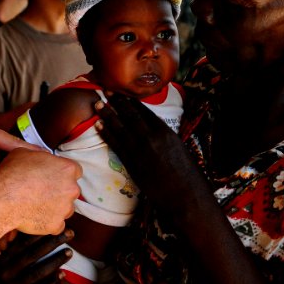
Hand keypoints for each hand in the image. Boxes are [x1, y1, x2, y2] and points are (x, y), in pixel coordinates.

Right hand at [0, 148, 80, 235]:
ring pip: (65, 208)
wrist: (2, 199)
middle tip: (42, 192)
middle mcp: (71, 188)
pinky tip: (35, 216)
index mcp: (67, 168)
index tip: (54, 177)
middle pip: (71, 190)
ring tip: (36, 205)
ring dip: (55, 207)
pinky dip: (48, 222)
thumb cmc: (12, 175)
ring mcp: (65, 208)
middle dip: (59, 191)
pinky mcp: (57, 225)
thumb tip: (41, 157)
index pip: (75, 171)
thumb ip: (40, 156)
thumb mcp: (24, 153)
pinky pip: (57, 225)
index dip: (63, 174)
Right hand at [0, 231, 73, 283]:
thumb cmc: (7, 272)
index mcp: (1, 259)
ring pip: (37, 274)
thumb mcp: (5, 257)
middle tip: (70, 233)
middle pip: (32, 256)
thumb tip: (35, 221)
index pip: (23, 244)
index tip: (58, 224)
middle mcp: (4, 274)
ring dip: (55, 261)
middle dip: (53, 243)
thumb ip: (15, 243)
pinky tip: (63, 274)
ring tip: (70, 252)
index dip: (41, 233)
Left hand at [94, 93, 207, 218]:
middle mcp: (151, 137)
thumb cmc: (186, 173)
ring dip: (107, 114)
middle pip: (130, 115)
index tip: (122, 92)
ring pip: (119, 127)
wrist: (183, 193)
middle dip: (116, 102)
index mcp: (164, 131)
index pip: (144, 111)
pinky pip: (115, 144)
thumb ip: (164, 137)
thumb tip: (153, 129)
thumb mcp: (178, 147)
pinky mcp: (131, 162)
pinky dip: (106, 133)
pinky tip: (98, 125)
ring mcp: (139, 149)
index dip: (131, 101)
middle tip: (105, 90)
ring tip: (97, 104)